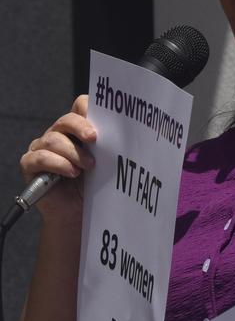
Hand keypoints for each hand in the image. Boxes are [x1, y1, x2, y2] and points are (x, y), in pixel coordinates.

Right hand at [19, 95, 95, 220]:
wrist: (77, 214)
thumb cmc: (91, 188)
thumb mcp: (103, 164)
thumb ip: (106, 147)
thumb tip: (118, 133)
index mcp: (77, 130)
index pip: (79, 106)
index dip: (88, 108)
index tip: (103, 119)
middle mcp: (58, 135)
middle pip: (66, 120)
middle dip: (81, 127)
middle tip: (94, 138)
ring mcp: (41, 148)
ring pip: (54, 140)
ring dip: (73, 153)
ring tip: (87, 167)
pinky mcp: (30, 165)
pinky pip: (40, 157)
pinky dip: (58, 164)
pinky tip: (71, 172)